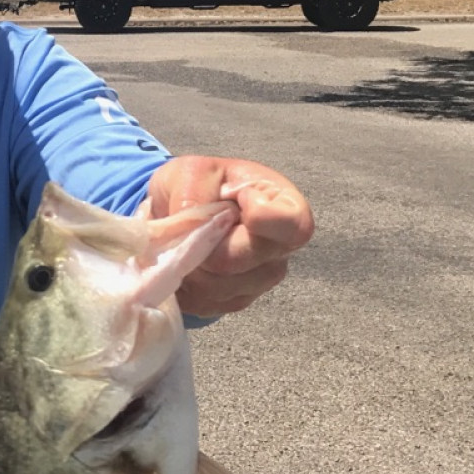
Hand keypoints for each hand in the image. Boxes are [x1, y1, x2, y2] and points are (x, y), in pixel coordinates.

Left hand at [143, 155, 313, 317]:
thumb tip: (194, 233)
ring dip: (188, 266)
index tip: (233, 205)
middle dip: (200, 244)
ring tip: (184, 242)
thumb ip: (195, 196)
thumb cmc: (198, 182)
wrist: (181, 207)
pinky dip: (183, 285)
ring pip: (214, 286)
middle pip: (236, 261)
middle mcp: (280, 249)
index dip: (259, 219)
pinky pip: (203, 303)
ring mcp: (260, 279)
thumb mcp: (193, 171)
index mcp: (285, 206)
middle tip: (189, 225)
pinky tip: (184, 262)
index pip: (293, 226)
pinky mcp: (235, 301)